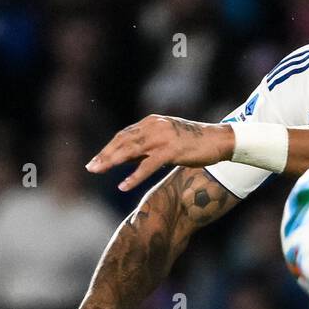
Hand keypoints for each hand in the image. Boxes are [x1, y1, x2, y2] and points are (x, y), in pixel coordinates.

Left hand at [85, 115, 234, 191]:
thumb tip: (126, 157)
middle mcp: (154, 126)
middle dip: (105, 154)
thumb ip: (147, 146)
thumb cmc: (194, 143)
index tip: (96, 160)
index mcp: (152, 122)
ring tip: (98, 171)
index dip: (108, 148)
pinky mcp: (171, 150)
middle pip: (123, 141)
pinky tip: (123, 186)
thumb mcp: (166, 141)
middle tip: (90, 168)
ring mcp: (162, 138)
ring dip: (112, 162)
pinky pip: (148, 165)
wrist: (218, 140)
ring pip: (130, 150)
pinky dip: (134, 176)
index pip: (124, 135)